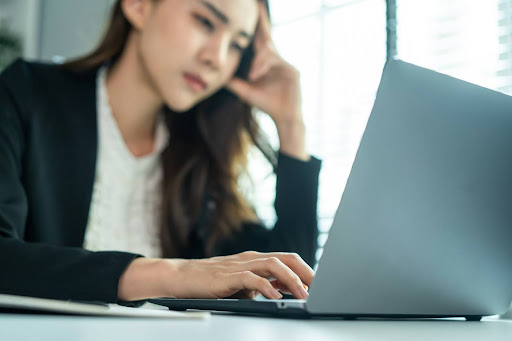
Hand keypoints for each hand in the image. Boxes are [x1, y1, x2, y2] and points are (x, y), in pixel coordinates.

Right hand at [166, 251, 313, 299]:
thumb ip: (261, 285)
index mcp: (256, 260)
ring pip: (272, 265)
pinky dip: (265, 287)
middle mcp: (251, 259)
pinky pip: (251, 279)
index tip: (320, 285)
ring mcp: (239, 265)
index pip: (288, 260)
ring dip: (291, 280)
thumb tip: (283, 292)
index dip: (306, 271)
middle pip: (285, 259)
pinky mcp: (227, 276)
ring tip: (303, 295)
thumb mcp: (242, 284)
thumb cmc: (212, 281)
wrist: (182, 277)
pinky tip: (275, 297)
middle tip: (319, 288)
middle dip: (305, 272)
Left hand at [226, 2, 302, 124]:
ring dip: (257, 62)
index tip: (252, 9)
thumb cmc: (266, 103)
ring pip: (268, 52)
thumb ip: (234, 82)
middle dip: (261, 21)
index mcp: (266, 62)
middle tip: (256, 4)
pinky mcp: (292, 71)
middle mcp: (276, 59)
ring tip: (252, 77)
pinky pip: (274, 63)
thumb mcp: (246, 91)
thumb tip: (218, 75)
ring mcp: (285, 64)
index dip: (256, 25)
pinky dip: (263, 68)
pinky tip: (256, 76)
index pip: (259, 40)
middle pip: (266, 37)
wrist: (283, 118)